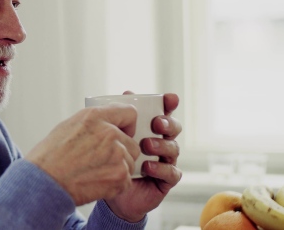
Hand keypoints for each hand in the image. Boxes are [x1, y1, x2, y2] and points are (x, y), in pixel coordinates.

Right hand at [26, 103, 140, 205]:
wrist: (44, 182)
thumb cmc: (50, 157)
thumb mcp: (68, 126)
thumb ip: (94, 123)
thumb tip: (108, 124)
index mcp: (95, 117)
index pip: (129, 112)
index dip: (127, 125)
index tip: (123, 132)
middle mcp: (109, 133)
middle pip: (132, 143)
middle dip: (122, 152)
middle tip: (102, 160)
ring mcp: (116, 154)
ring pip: (130, 163)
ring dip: (117, 169)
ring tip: (94, 172)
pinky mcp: (119, 176)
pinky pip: (126, 181)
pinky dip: (115, 185)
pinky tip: (96, 182)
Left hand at [104, 92, 182, 221]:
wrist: (109, 189)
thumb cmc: (112, 158)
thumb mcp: (113, 135)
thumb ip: (122, 116)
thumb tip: (127, 93)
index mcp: (149, 129)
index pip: (164, 113)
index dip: (169, 104)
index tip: (170, 98)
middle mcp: (160, 143)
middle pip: (173, 128)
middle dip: (168, 123)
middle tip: (156, 123)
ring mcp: (165, 161)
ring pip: (173, 148)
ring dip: (161, 145)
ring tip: (147, 145)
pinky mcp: (166, 180)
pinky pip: (172, 173)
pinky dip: (161, 168)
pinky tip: (148, 167)